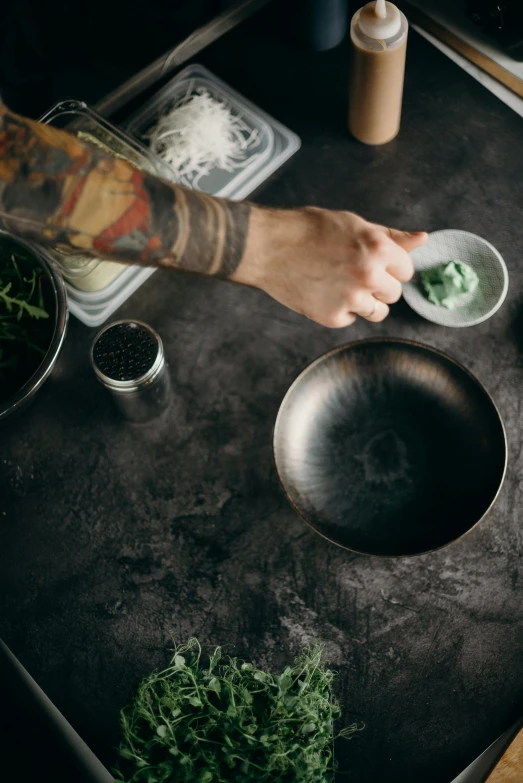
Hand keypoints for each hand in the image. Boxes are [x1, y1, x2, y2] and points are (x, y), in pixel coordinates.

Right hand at [234, 206, 426, 327]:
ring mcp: (352, 299)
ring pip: (377, 312)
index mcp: (380, 249)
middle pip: (394, 294)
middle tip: (350, 272)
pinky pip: (351, 319)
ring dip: (364, 302)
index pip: (406, 271)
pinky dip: (340, 310)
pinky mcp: (334, 317)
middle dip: (378, 286)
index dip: (389, 266)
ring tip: (338, 283)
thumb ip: (392, 237)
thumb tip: (424, 239)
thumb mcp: (355, 224)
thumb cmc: (311, 230)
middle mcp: (370, 276)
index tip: (370, 262)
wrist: (269, 247)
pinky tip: (323, 292)